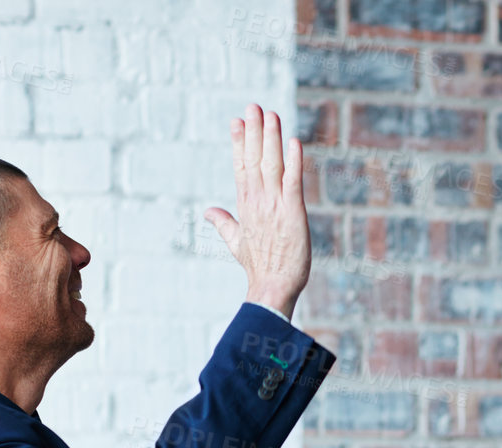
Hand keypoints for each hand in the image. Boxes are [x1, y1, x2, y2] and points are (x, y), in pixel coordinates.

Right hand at [205, 103, 309, 320]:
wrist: (272, 287)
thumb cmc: (258, 266)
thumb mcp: (235, 241)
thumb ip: (223, 222)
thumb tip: (207, 210)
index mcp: (245, 205)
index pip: (240, 166)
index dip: (239, 142)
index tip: (238, 120)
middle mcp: (258, 200)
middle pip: (254, 158)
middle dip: (254, 131)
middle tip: (254, 105)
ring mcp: (274, 205)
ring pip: (272, 164)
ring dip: (271, 138)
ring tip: (271, 114)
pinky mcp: (293, 212)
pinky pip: (294, 181)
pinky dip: (294, 161)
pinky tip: (294, 142)